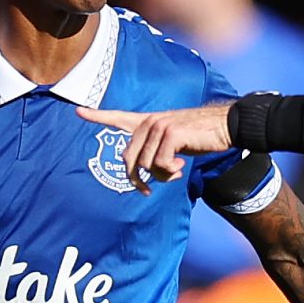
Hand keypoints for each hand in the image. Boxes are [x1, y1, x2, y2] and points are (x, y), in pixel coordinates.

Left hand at [78, 102, 234, 184]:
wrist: (224, 126)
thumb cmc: (200, 137)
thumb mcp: (174, 142)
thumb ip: (155, 152)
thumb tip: (144, 173)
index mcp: (148, 121)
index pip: (118, 117)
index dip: (98, 116)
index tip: (78, 111)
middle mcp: (149, 121)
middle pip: (129, 159)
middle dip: (138, 179)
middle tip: (148, 190)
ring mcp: (159, 126)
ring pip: (146, 165)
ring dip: (162, 176)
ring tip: (177, 170)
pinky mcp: (170, 134)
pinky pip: (160, 164)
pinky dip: (170, 173)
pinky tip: (182, 167)